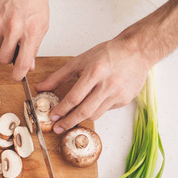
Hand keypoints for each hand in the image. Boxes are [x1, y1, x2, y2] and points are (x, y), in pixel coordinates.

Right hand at [0, 0, 48, 80]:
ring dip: (1, 43)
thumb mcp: (41, 24)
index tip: (17, 77)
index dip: (18, 75)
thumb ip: (34, 47)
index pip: (22, 63)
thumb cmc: (33, 0)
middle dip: (7, 57)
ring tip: (9, 31)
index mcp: (30, 32)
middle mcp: (13, 29)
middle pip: (3, 58)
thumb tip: (30, 65)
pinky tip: (3, 21)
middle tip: (13, 49)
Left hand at [35, 39, 149, 133]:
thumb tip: (40, 88)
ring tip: (70, 119)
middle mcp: (108, 84)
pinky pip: (105, 110)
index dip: (61, 109)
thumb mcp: (80, 61)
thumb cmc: (108, 54)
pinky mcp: (125, 100)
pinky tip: (91, 105)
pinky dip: (95, 110)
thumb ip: (58, 76)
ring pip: (95, 114)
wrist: (138, 50)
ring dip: (81, 118)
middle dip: (68, 122)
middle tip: (58, 128)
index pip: (74, 97)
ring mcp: (118, 94)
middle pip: (84, 111)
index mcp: (95, 72)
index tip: (52, 116)